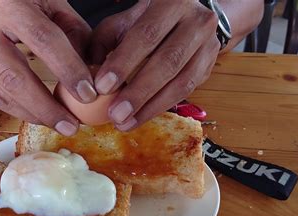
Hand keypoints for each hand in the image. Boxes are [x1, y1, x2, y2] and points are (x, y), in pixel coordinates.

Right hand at [0, 0, 95, 135]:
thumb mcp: (49, 1)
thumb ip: (73, 31)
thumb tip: (91, 70)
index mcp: (5, 3)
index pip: (42, 40)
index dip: (67, 69)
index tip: (88, 93)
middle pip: (14, 78)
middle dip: (46, 107)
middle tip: (71, 125)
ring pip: (0, 93)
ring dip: (33, 114)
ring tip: (59, 124)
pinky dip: (18, 109)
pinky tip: (37, 114)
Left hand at [90, 0, 219, 130]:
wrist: (186, 18)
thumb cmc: (147, 20)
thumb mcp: (122, 23)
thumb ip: (103, 43)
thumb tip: (88, 76)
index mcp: (171, 2)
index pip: (147, 35)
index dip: (124, 63)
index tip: (102, 87)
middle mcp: (196, 21)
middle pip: (167, 62)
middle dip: (138, 92)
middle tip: (115, 114)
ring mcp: (208, 45)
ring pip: (181, 82)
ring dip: (150, 107)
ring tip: (125, 123)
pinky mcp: (210, 66)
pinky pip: (187, 92)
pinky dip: (161, 107)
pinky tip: (141, 117)